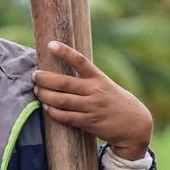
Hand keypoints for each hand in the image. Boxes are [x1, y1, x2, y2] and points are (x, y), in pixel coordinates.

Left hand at [33, 41, 152, 159]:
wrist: (135, 124)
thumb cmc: (114, 102)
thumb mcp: (105, 85)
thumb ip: (87, 80)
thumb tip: (60, 73)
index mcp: (98, 78)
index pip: (80, 61)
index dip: (64, 52)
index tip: (51, 45)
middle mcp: (95, 90)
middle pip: (64, 82)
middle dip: (45, 79)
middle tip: (35, 76)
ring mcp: (92, 107)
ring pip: (61, 100)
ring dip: (45, 96)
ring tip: (37, 91)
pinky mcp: (89, 122)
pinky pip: (66, 117)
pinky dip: (54, 112)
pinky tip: (47, 108)